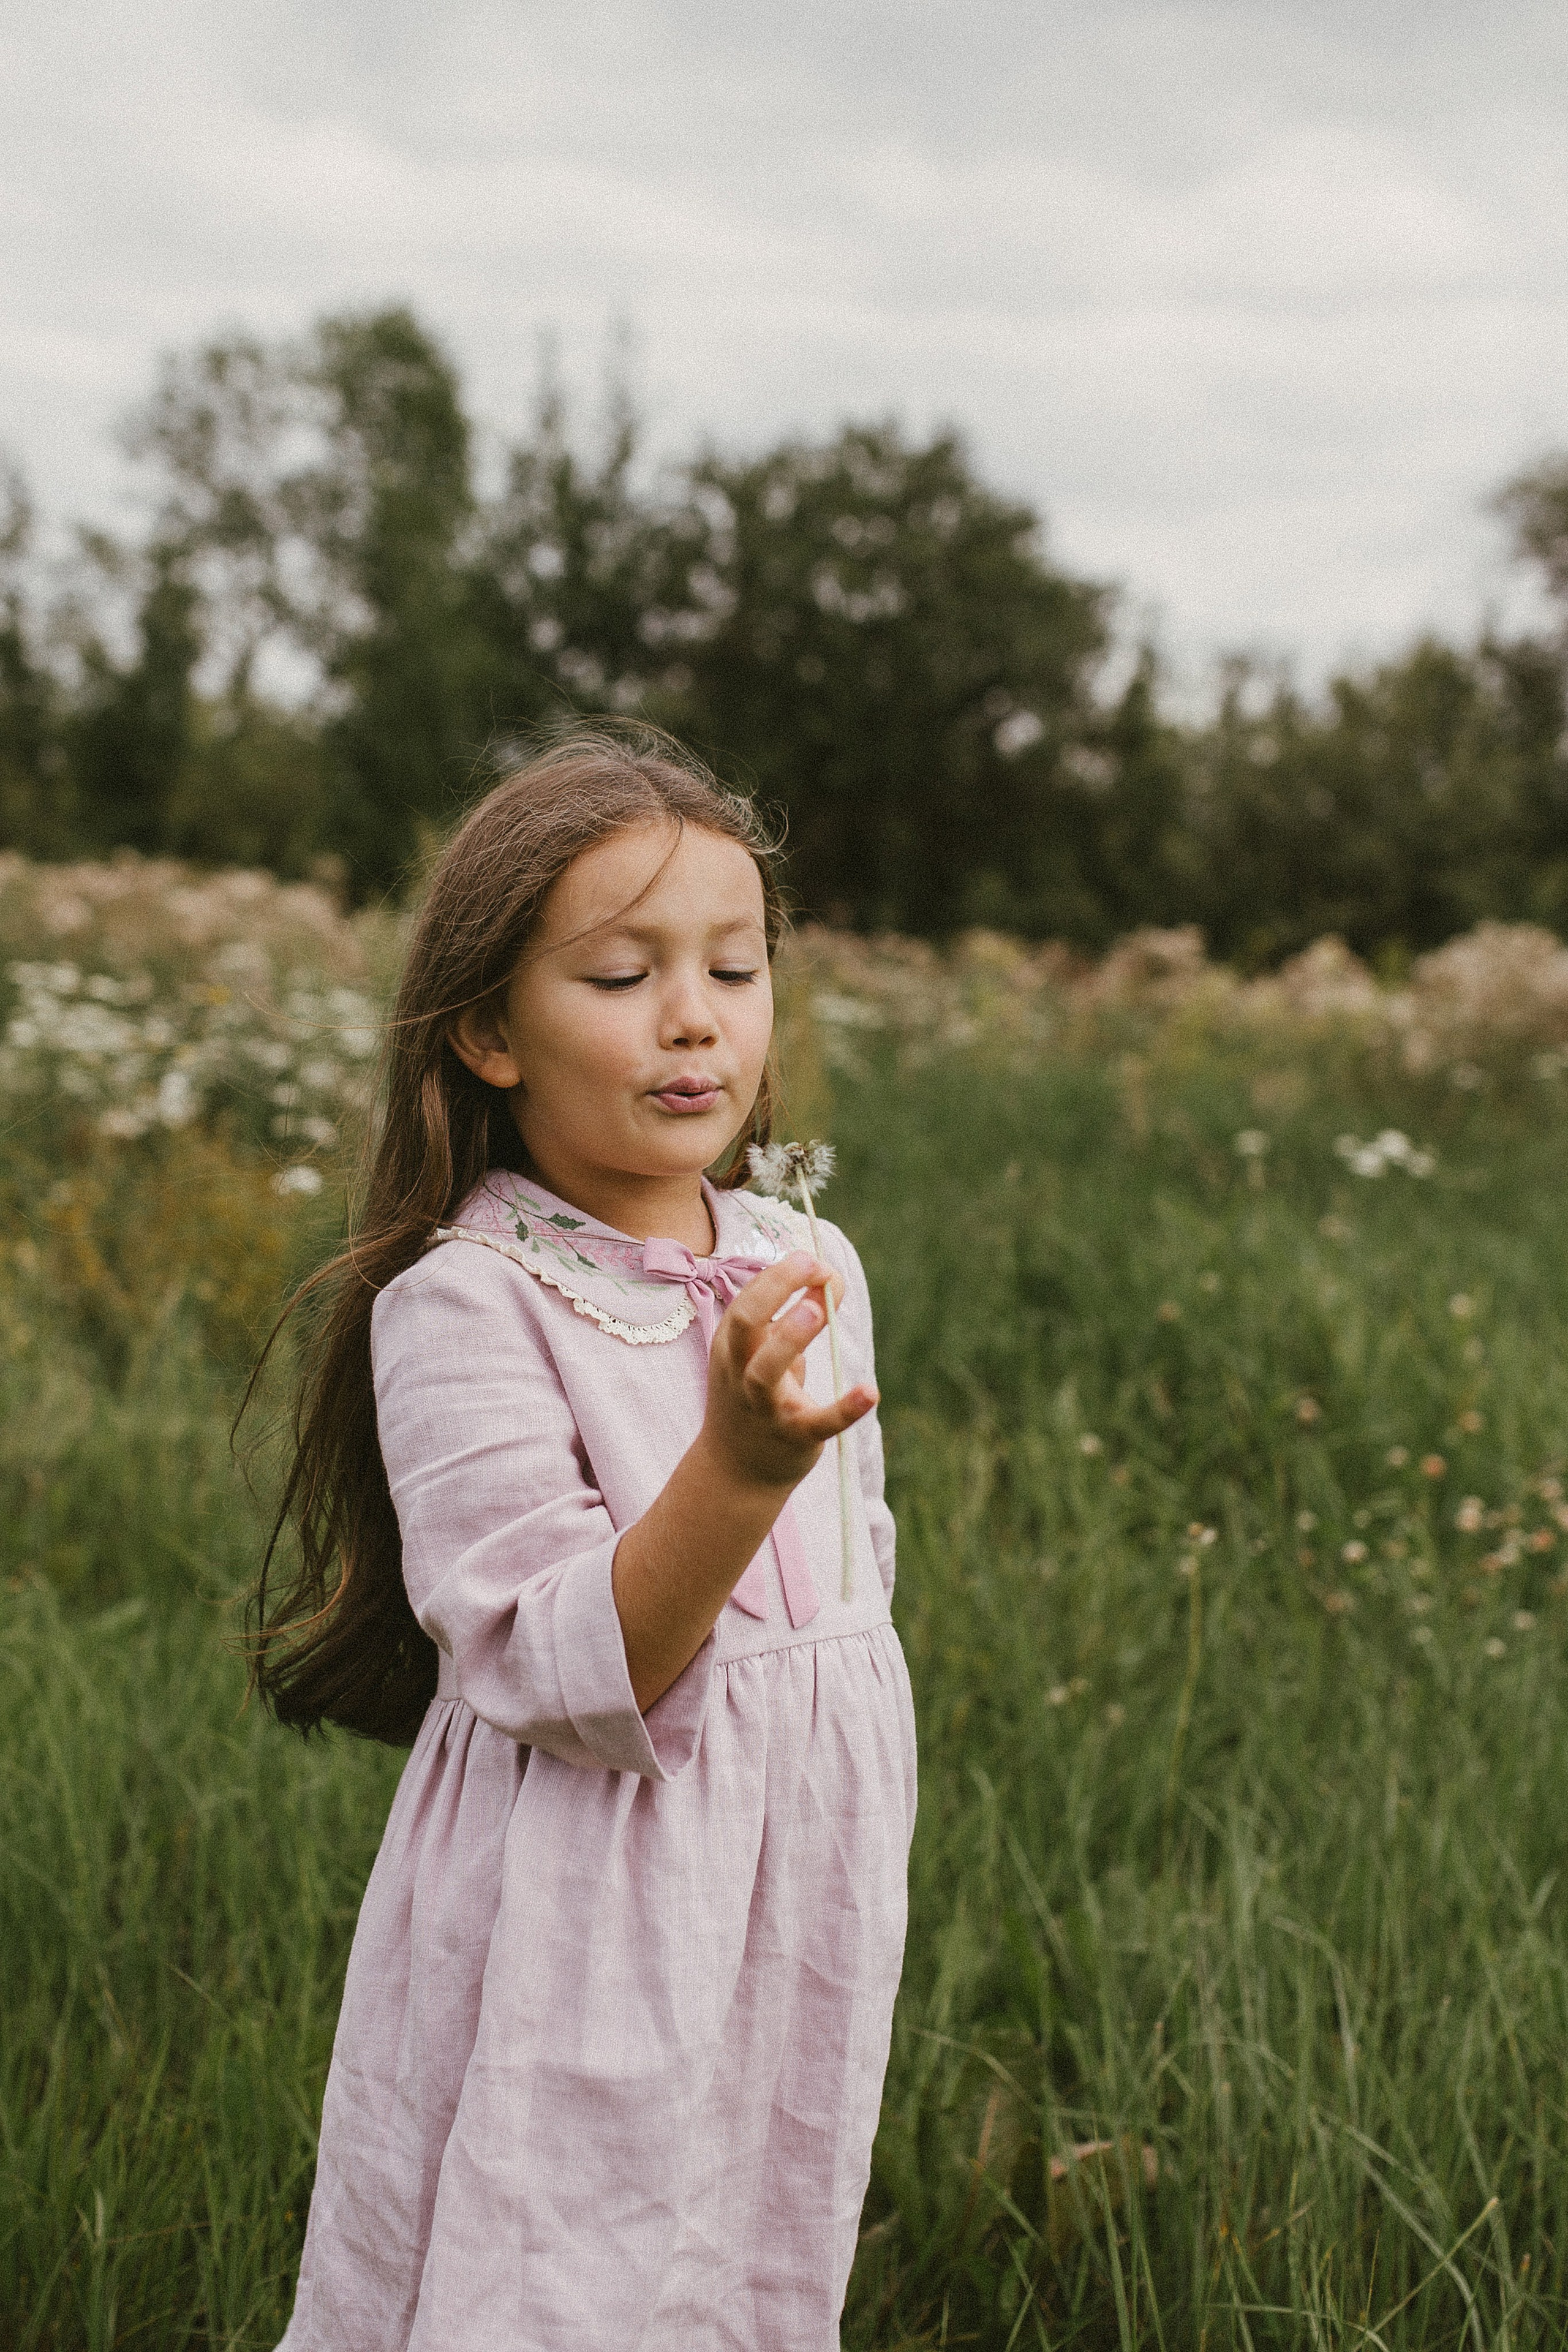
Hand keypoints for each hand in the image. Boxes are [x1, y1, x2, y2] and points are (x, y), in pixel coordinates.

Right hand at [701, 1251, 878, 1493]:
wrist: (736, 1469)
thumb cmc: (755, 1396)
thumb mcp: (768, 1352)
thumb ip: (799, 1313)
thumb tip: (832, 1278)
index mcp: (732, 1345)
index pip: (750, 1298)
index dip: (782, 1273)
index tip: (815, 1261)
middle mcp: (740, 1372)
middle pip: (745, 1323)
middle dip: (774, 1289)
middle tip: (811, 1265)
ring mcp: (764, 1406)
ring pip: (766, 1371)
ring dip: (790, 1338)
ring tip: (817, 1311)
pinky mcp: (794, 1436)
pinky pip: (818, 1422)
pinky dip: (844, 1409)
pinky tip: (870, 1392)